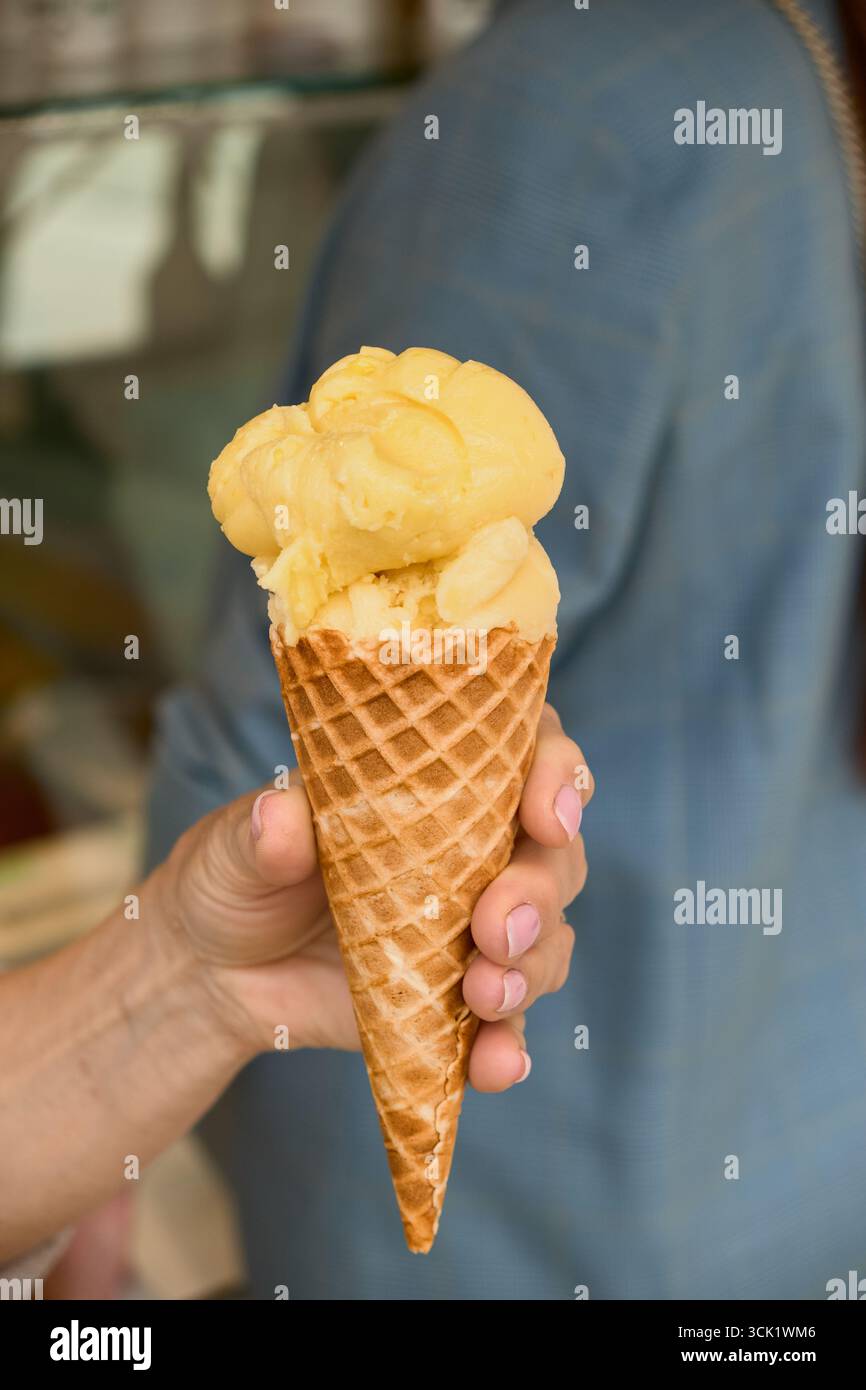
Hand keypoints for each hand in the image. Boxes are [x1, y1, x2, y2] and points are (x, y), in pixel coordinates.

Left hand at [158, 704, 592, 1087]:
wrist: (211, 975)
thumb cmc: (233, 878)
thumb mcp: (235, 844)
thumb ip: (262, 832)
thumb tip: (282, 819)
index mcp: (436, 784)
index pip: (526, 754)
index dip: (556, 773)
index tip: (543, 812)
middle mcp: (473, 850)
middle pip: (553, 856)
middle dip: (540, 891)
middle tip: (498, 928)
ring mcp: (472, 929)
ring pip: (545, 940)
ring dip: (532, 969)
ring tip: (484, 996)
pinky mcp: (458, 1002)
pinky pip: (507, 1026)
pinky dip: (508, 1048)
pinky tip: (494, 1066)